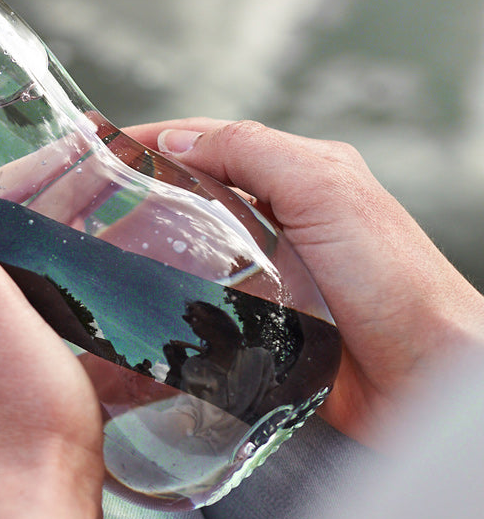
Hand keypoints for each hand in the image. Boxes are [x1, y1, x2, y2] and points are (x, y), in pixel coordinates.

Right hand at [129, 118, 483, 443]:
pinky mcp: (265, 318)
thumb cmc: (396, 283)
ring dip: (152, 245)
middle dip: (142, 192)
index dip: (153, 139)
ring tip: (104, 254)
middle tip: (89, 206)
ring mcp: (273, 269)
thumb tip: (180, 138)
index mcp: (300, 173)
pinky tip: (146, 303)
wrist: (428, 381)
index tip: (100, 147)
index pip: (211, 141)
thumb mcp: (324, 189)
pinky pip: (206, 296)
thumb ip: (255, 152)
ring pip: (196, 244)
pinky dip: (173, 294)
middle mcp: (285, 217)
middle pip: (196, 191)